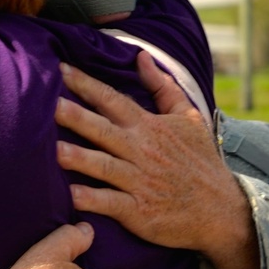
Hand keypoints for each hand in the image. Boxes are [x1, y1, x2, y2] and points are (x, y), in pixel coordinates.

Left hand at [55, 54, 268, 268]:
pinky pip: (111, 203)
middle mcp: (141, 151)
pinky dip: (92, 199)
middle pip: (102, 130)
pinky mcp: (139, 211)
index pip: (113, 100)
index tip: (59, 70)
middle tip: (47, 104)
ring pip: (103, 166)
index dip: (86, 84)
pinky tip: (71, 195)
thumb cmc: (201, 161)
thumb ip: (162, 87)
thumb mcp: (189, 118)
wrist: (221, 210)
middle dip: (74, 116)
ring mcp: (140, 182)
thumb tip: (140, 57)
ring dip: (79, 158)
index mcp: (149, 127)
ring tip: (53, 150)